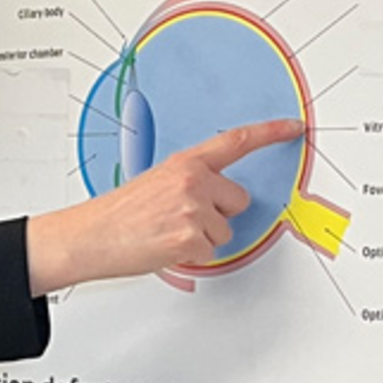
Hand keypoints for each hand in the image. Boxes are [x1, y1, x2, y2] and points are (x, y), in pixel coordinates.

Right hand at [24, 119, 305, 294]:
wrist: (90, 236)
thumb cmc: (117, 214)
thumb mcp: (154, 183)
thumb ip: (189, 182)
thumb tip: (213, 196)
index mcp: (184, 163)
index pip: (235, 142)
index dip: (269, 132)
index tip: (293, 127)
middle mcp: (192, 180)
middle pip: (237, 200)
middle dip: (218, 213)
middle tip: (182, 219)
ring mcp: (193, 209)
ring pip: (225, 230)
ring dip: (202, 237)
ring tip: (168, 233)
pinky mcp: (191, 237)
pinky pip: (210, 251)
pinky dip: (191, 254)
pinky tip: (166, 246)